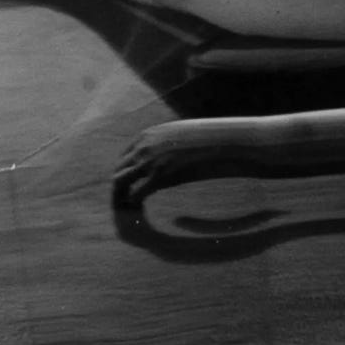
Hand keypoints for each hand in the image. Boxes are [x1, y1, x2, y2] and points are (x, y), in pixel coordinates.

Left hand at [112, 122, 241, 207]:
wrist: (225, 141)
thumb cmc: (211, 139)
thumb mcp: (184, 134)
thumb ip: (170, 143)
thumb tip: (173, 154)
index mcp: (148, 135)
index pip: (125, 156)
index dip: (126, 172)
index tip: (131, 184)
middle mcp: (143, 147)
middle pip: (118, 170)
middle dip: (119, 186)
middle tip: (124, 201)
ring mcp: (149, 162)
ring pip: (120, 182)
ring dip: (121, 196)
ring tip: (128, 208)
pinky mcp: (159, 177)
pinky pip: (136, 193)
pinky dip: (134, 203)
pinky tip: (139, 210)